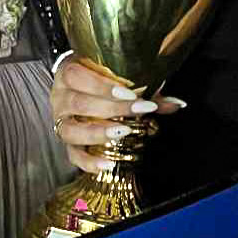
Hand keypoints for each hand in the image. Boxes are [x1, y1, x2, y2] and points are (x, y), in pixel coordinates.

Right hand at [50, 57, 183, 174]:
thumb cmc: (100, 77)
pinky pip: (73, 155)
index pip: (78, 77)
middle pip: (78, 103)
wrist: (76, 85)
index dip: (103, 86)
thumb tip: (178, 103)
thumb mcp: (118, 75)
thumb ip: (147, 88)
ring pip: (71, 130)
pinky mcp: (66, 142)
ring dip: (98, 132)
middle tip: (139, 111)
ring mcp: (60, 121)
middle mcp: (60, 97)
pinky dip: (89, 162)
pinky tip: (108, 164)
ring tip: (123, 133)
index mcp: (68, 73)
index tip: (131, 93)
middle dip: (111, 108)